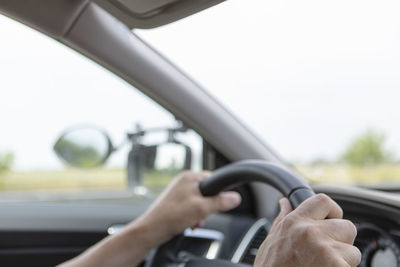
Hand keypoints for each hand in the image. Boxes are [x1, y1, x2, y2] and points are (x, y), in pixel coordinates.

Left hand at [58, 171, 240, 266]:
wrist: (151, 230)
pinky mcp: (176, 202)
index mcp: (189, 177)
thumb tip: (235, 197)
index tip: (221, 202)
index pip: (214, 178)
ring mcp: (179, 192)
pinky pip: (192, 207)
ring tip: (194, 220)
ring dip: (201, 213)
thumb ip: (220, 202)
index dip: (219, 192)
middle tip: (203, 214)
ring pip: (200, 201)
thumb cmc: (171, 216)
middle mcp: (183, 181)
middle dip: (208, 206)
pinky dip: (193, 216)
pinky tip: (189, 223)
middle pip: (208, 191)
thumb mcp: (202, 209)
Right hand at [254, 194, 360, 266]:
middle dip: (341, 242)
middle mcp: (310, 232)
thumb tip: (285, 203)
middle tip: (326, 255)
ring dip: (343, 262)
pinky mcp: (336, 266)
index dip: (333, 211)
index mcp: (294, 223)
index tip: (331, 221)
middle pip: (347, 227)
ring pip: (353, 252)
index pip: (323, 201)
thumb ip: (283, 220)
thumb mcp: (271, 242)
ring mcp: (324, 250)